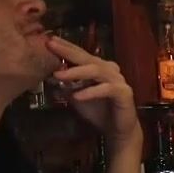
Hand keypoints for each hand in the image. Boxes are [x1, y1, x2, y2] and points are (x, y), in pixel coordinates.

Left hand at [47, 36, 140, 153]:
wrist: (118, 131)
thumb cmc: (98, 112)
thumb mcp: (76, 97)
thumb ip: (66, 86)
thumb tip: (49, 76)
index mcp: (99, 67)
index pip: (80, 54)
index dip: (65, 47)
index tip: (48, 41)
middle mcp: (109, 69)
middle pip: (87, 58)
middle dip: (68, 52)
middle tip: (52, 45)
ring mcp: (118, 80)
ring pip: (97, 71)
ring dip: (77, 72)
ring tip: (59, 75)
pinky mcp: (124, 93)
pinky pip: (106, 89)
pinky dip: (91, 92)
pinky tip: (77, 96)